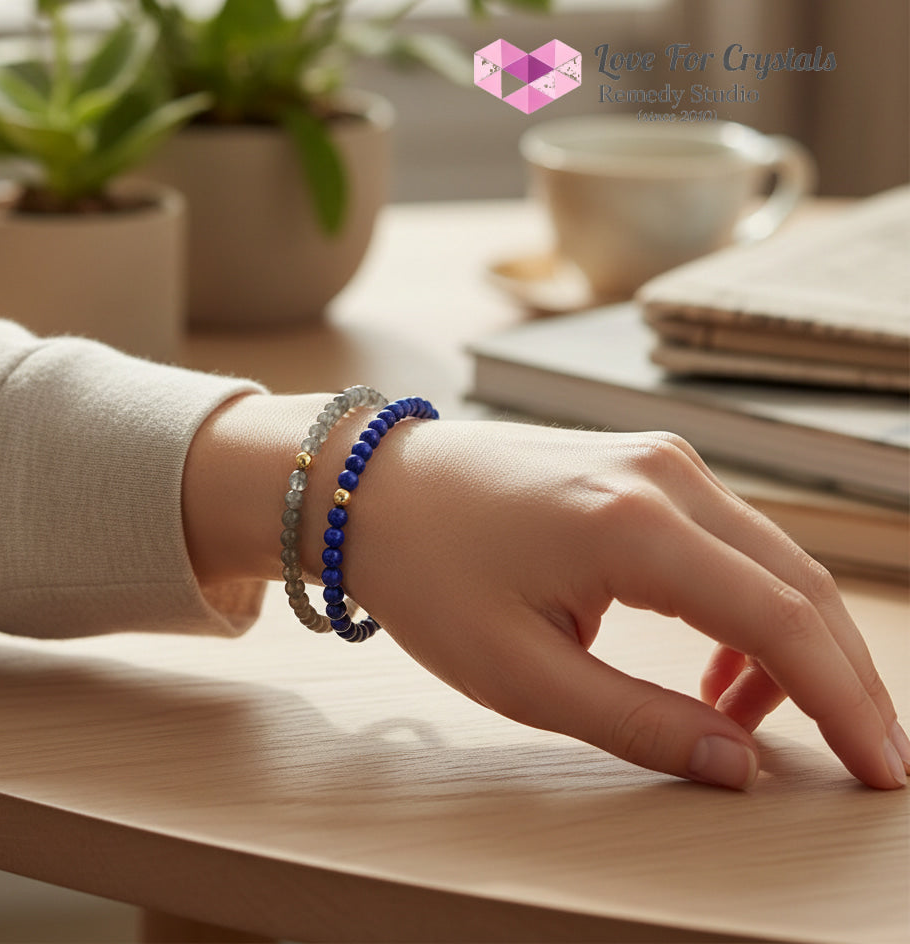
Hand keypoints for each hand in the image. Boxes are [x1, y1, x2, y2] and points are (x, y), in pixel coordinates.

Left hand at [184, 396, 908, 789]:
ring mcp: (656, 458)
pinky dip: (740, 604)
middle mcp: (665, 475)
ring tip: (737, 718)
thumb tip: (737, 763)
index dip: (845, 702)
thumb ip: (638, 721)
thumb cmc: (428, 573)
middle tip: (856, 756)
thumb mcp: (521, 673)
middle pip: (798, 581)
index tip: (883, 773)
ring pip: (768, 558)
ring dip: (782, 644)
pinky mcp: (642, 463)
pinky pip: (725, 538)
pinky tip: (711, 658)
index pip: (782, 618)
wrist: (373, 488)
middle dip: (835, 676)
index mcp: (636, 524)